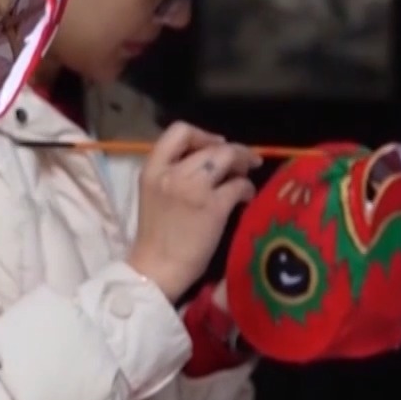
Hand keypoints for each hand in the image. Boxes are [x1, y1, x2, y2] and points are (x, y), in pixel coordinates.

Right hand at [127, 121, 260, 301]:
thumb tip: (209, 160)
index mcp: (152, 168)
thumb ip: (174, 172)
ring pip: (227, 158)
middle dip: (232, 150)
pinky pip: (239, 185)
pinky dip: (247, 188)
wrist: (157, 268)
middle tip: (242, 163)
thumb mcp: (154, 192)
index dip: (202, 135)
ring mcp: (194, 189)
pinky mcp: (213, 207)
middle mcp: (172, 173)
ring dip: (243, 164)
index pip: (178, 131)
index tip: (214, 146)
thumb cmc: (156, 234)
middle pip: (211, 145)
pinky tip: (246, 198)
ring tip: (245, 176)